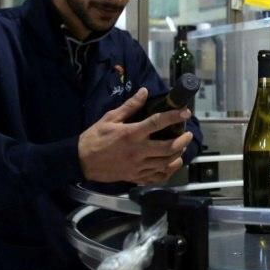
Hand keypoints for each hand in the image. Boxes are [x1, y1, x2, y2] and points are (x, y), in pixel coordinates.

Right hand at [78, 88, 192, 184]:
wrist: (81, 161)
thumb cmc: (95, 137)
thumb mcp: (110, 118)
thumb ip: (130, 106)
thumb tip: (145, 91)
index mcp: (132, 134)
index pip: (158, 123)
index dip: (174, 116)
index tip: (185, 112)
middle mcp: (138, 151)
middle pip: (168, 147)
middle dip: (182, 140)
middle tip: (188, 133)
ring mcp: (138, 167)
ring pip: (165, 163)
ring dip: (178, 155)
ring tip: (182, 147)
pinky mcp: (135, 177)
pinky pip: (157, 177)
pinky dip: (168, 172)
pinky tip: (172, 165)